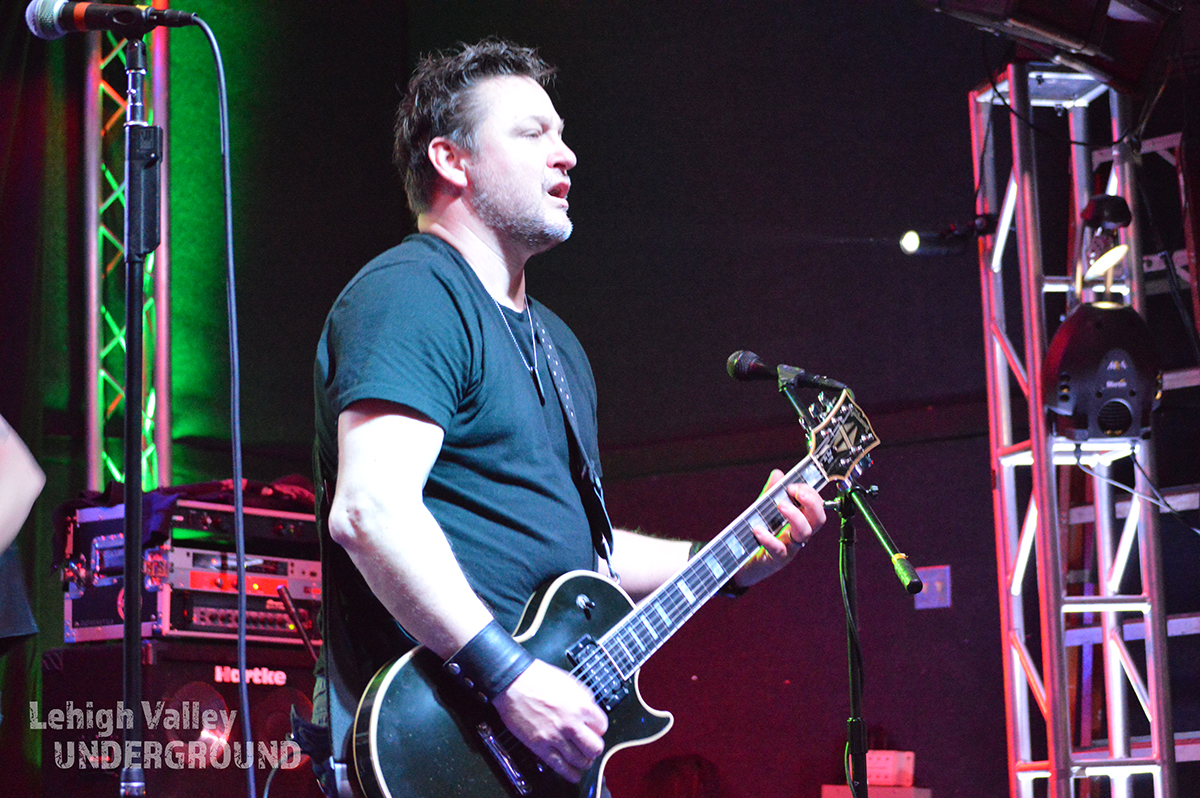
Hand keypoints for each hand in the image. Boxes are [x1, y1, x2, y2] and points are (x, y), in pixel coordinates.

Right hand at [492, 659, 607, 782]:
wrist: (512, 682)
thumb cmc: (537, 677)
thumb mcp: (569, 681)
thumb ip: (583, 698)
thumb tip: (590, 709)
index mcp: (581, 705)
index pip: (602, 726)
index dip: (598, 729)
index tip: (594, 730)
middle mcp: (571, 723)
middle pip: (595, 747)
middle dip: (594, 747)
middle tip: (590, 746)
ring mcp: (556, 736)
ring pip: (580, 760)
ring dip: (584, 762)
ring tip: (582, 760)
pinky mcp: (540, 746)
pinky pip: (560, 766)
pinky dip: (570, 773)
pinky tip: (573, 774)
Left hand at [734, 469, 825, 587]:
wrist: (740, 561)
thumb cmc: (758, 534)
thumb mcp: (763, 510)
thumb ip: (771, 493)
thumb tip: (778, 473)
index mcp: (799, 520)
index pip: (816, 506)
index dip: (810, 493)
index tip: (793, 485)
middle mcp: (798, 534)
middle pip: (818, 519)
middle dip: (812, 503)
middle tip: (795, 492)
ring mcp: (790, 547)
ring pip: (804, 533)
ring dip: (795, 516)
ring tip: (781, 505)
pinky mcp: (776, 560)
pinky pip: (778, 550)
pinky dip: (769, 539)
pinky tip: (758, 530)